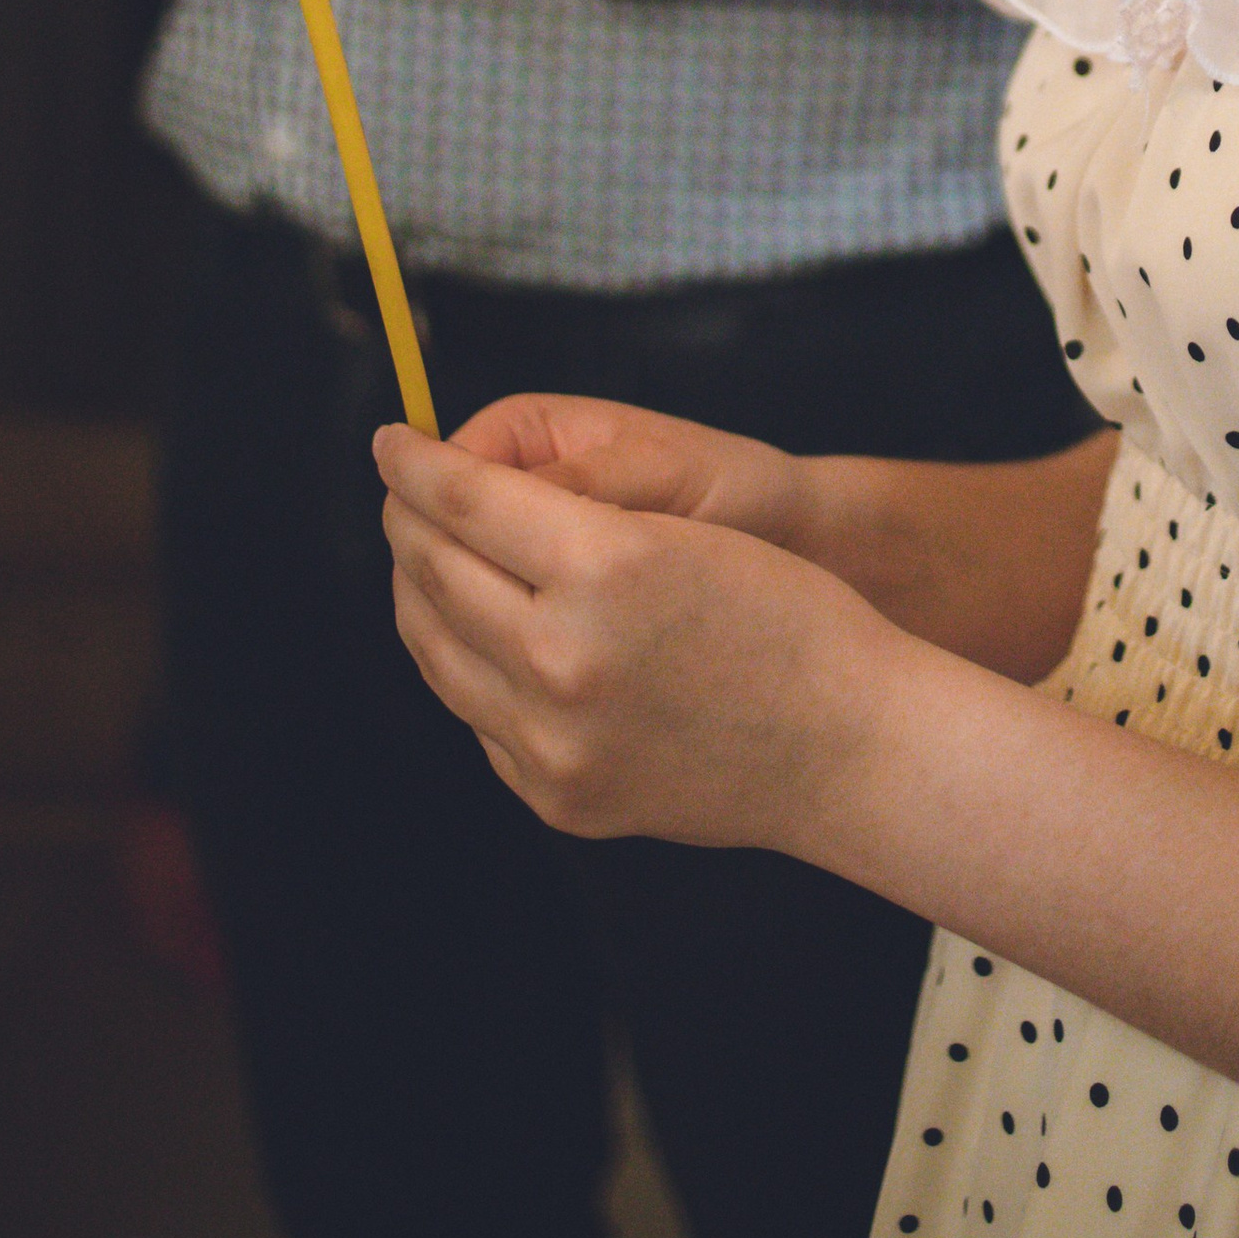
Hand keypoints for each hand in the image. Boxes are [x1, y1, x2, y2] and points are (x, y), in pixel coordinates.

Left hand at [375, 420, 886, 846]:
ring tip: (427, 559)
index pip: (461, 497)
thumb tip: (458, 498)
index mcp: (602, 565)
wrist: (847, 744)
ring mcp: (551, 740)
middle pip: (433, 571)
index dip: (413, 463)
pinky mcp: (555, 795)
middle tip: (403, 493)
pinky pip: (477, 715)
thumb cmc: (786, 613)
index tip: (391, 442)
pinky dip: (466, 665)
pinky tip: (482, 637)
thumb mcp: (679, 525)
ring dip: (418, 595)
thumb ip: (561, 512)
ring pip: (436, 650)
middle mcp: (561, 655)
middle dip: (408, 521)